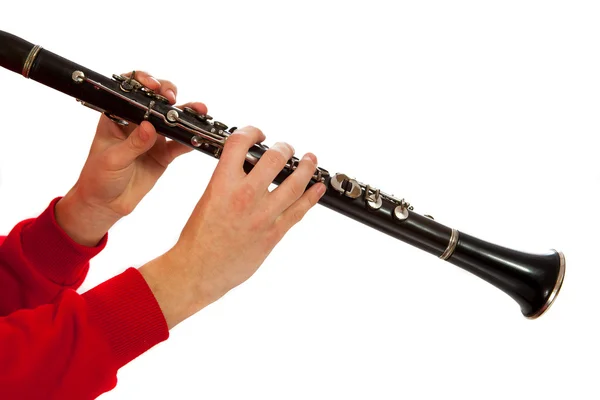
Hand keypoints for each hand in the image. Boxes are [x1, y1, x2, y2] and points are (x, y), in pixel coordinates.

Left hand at [55, 71, 206, 245]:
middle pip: (156, 99)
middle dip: (167, 93)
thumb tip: (149, 127)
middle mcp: (136, 122)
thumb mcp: (112, 159)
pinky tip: (198, 136)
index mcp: (117, 116)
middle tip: (172, 98)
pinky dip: (190, 140)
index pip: (129, 90)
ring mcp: (153, 137)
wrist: (106, 203)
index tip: (152, 85)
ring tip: (199, 110)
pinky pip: (180, 144)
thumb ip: (132, 144)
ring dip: (187, 113)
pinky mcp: (164, 154)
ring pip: (173, 119)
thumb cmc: (98, 177)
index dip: (142, 81)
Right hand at [139, 126, 325, 328]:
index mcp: (222, 184)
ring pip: (294, 184)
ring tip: (311, 159)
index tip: (258, 134)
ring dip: (307, 168)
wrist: (198, 269)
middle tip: (287, 148)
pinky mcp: (273, 234)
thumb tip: (246, 168)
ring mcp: (261, 216)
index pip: (240, 144)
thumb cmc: (199, 237)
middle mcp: (244, 196)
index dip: (252, 132)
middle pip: (275, 159)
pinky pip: (298, 211)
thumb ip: (229, 181)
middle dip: (285, 148)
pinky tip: (317, 187)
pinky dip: (311, 197)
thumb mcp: (208, 198)